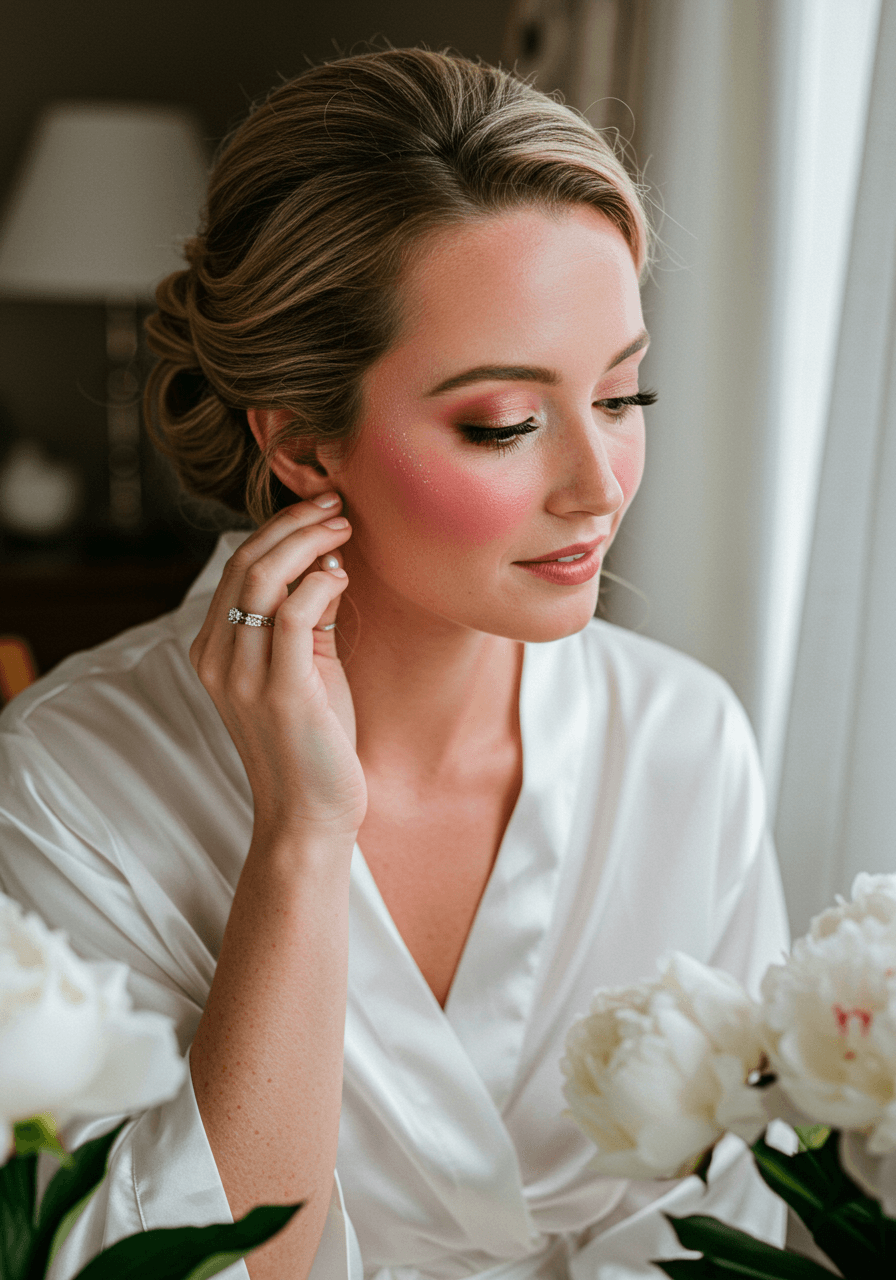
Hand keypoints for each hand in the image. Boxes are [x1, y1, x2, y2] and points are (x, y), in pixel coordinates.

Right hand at [190, 494, 366, 844]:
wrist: (309, 815)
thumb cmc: (313, 742)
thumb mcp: (303, 668)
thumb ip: (304, 618)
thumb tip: (325, 562)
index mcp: (214, 650)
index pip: (237, 567)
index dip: (278, 528)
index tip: (320, 508)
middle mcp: (217, 659)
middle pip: (246, 563)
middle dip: (293, 523)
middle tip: (336, 504)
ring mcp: (243, 676)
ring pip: (262, 580)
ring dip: (307, 542)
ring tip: (343, 527)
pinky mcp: (280, 692)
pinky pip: (291, 615)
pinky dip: (317, 583)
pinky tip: (342, 576)